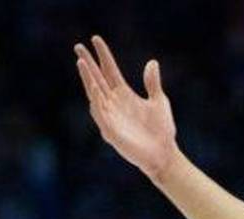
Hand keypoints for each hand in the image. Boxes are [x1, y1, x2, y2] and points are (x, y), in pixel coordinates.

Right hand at [74, 36, 179, 180]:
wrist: (164, 154)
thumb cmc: (162, 130)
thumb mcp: (159, 101)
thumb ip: (152, 83)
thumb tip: (152, 62)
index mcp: (124, 95)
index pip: (110, 71)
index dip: (103, 56)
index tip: (95, 39)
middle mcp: (113, 103)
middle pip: (97, 79)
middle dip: (88, 63)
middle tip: (78, 46)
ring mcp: (110, 116)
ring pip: (95, 94)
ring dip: (88, 79)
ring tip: (82, 62)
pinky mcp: (110, 131)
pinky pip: (100, 114)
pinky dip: (96, 101)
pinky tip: (95, 88)